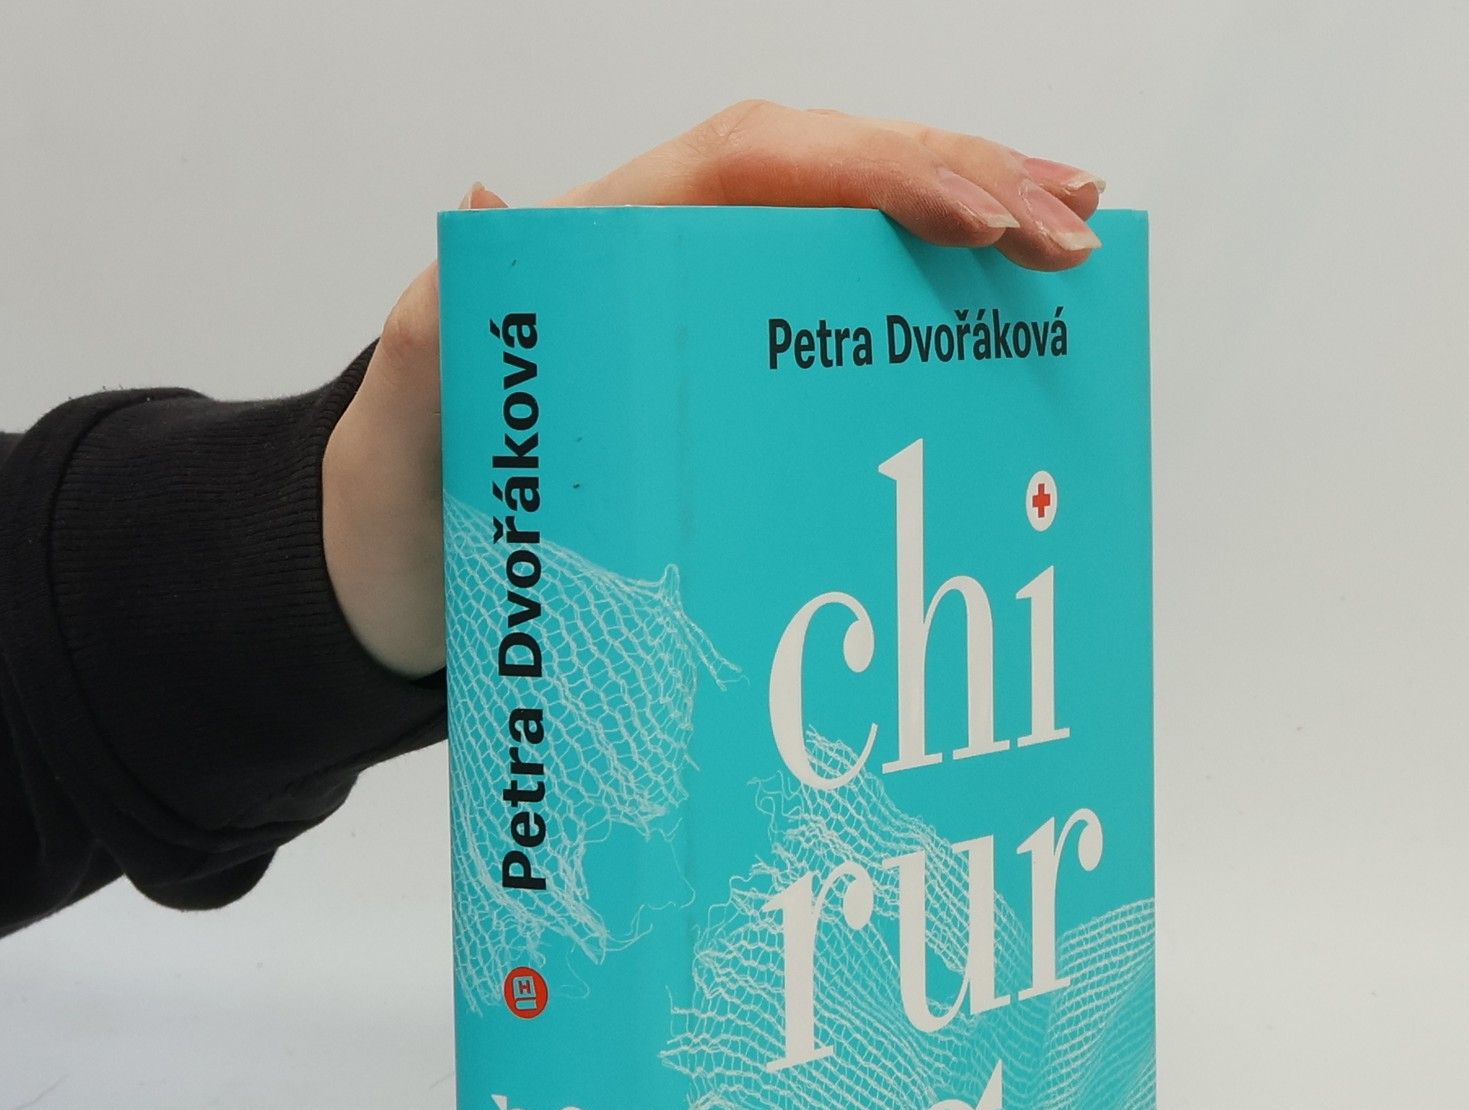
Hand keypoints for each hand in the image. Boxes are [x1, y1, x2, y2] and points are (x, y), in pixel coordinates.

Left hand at [322, 103, 1106, 677]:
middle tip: (1073, 229)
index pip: (756, 166)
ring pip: (849, 233)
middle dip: (959, 180)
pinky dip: (923, 303)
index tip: (976, 218)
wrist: (394, 583)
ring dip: (967, 221)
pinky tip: (996, 315)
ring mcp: (702, 321)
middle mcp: (663, 266)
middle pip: (829, 175)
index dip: (873, 174)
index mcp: (599, 251)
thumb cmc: (405, 505)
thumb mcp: (411, 422)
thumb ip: (447, 324)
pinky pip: (835, 314)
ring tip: (1073, 240)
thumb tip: (488, 204)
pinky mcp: (724, 381)